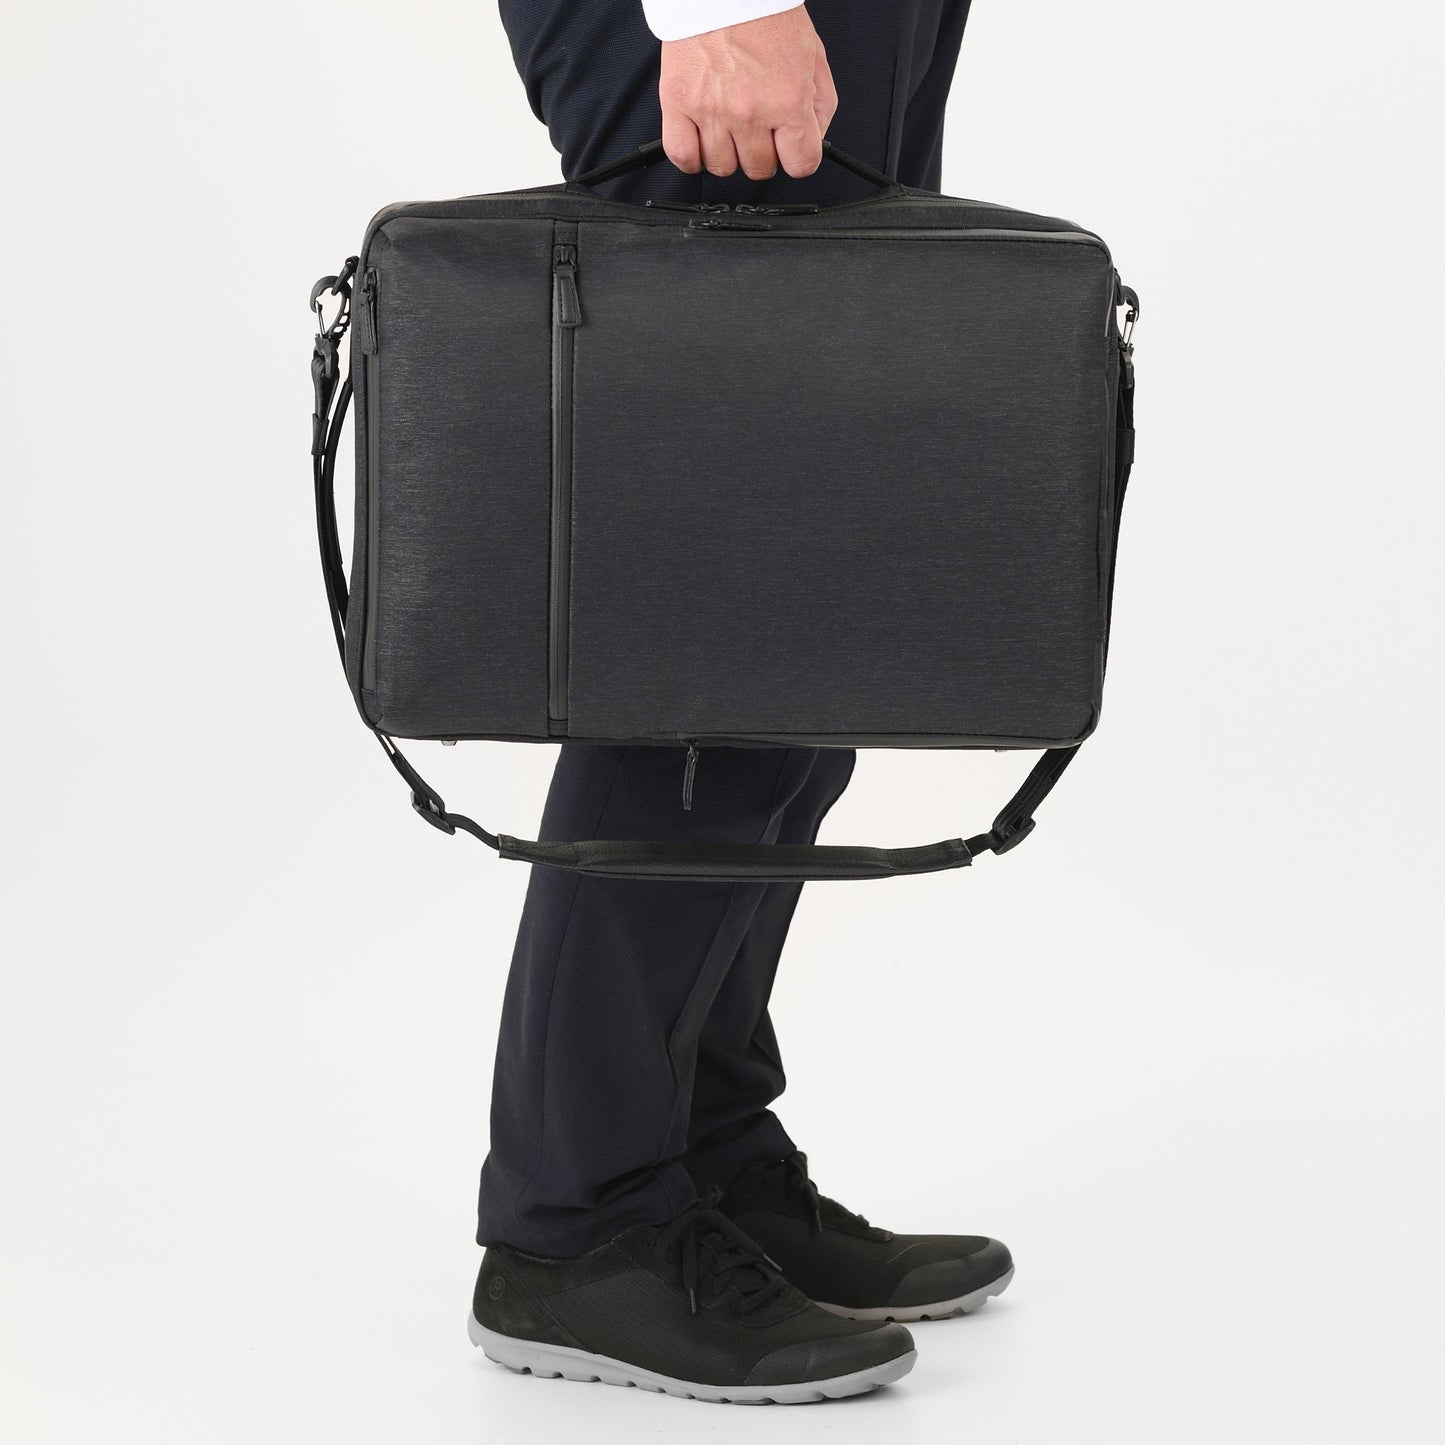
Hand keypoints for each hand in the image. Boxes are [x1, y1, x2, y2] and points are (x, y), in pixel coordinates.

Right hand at [659, 6, 838, 179]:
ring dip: (728, 153)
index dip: (797, 157)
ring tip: (729, 125)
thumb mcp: (813, 55)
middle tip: (758, 128)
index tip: (790, 148)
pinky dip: (692, 157)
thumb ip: (820, 104)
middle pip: (759, 169)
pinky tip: (701, 140)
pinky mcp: (678, 103)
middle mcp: (750, 111)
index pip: (801, 164)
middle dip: (762, 153)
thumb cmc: (766, 14)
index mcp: (788, 99)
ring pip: (722, 167)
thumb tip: (813, 138)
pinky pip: (683, 156)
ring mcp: (711, 111)